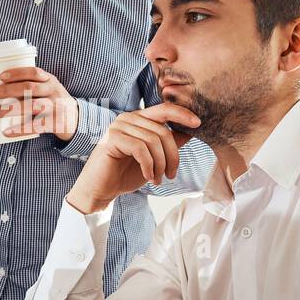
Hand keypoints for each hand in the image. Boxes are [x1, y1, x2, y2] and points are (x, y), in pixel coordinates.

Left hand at [0, 66, 79, 141]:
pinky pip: (35, 126)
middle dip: (8, 90)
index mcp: (50, 80)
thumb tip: (1, 90)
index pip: (34, 72)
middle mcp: (53, 92)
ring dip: (11, 109)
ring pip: (32, 106)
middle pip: (29, 88)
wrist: (76, 119)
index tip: (0, 76)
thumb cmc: (54, 102)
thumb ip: (32, 87)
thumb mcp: (49, 89)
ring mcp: (55, 107)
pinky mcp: (55, 123)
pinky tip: (7, 131)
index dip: (17, 73)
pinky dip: (20, 129)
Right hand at [65, 103, 200, 213]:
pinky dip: (148, 166)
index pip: (164, 109)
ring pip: (153, 141)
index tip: (198, 124)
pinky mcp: (112, 138)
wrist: (101, 189)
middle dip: (172, 156)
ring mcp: (118, 126)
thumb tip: (191, 132)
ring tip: (158, 179)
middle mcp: (128, 118)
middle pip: (162, 131)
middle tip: (171, 175)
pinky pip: (140, 149)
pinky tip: (148, 177)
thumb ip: (169, 143)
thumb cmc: (126, 173)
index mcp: (138, 118)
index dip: (182, 114)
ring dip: (160, 164)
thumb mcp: (155, 158)